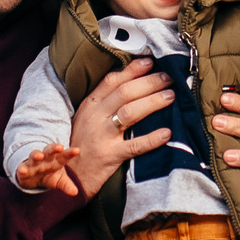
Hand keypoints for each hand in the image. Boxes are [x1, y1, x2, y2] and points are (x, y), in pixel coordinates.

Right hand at [14, 144, 83, 196]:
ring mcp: (34, 162)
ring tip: (39, 155)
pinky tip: (22, 170)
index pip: (64, 155)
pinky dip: (21, 168)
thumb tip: (75, 192)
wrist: (33, 176)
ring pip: (34, 155)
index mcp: (57, 160)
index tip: (77, 150)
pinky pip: (22, 167)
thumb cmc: (50, 174)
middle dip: (54, 148)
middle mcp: (45, 159)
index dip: (70, 153)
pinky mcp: (23, 169)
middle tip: (59, 147)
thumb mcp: (59, 180)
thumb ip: (67, 185)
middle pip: (49, 151)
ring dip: (36, 154)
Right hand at [69, 59, 171, 193]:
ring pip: (130, 113)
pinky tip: (167, 133)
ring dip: (153, 102)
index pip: (112, 81)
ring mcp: (102, 136)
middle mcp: (95, 117)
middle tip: (168, 78)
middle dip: (149, 82)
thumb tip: (131, 86)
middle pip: (125, 93)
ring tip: (170, 96)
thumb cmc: (81, 146)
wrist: (68, 177)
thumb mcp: (86, 119)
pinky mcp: (110, 156)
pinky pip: (134, 146)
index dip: (132, 70)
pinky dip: (152, 138)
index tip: (150, 62)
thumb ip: (104, 103)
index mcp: (90, 106)